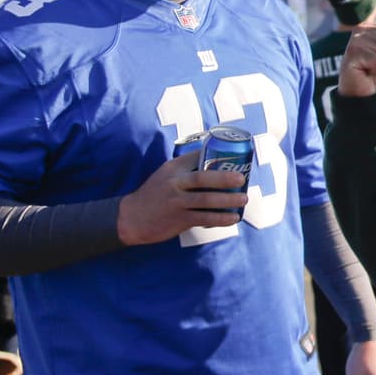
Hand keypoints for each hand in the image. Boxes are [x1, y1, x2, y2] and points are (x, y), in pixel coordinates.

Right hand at [117, 154, 248, 245]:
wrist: (132, 218)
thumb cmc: (154, 194)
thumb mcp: (165, 175)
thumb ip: (185, 167)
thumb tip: (210, 155)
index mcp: (172, 170)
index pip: (194, 157)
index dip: (214, 155)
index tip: (233, 155)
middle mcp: (174, 184)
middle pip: (202, 178)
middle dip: (224, 178)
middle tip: (242, 178)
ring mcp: (176, 202)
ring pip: (205, 200)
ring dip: (227, 200)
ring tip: (244, 199)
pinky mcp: (179, 220)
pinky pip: (204, 218)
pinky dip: (220, 219)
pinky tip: (233, 218)